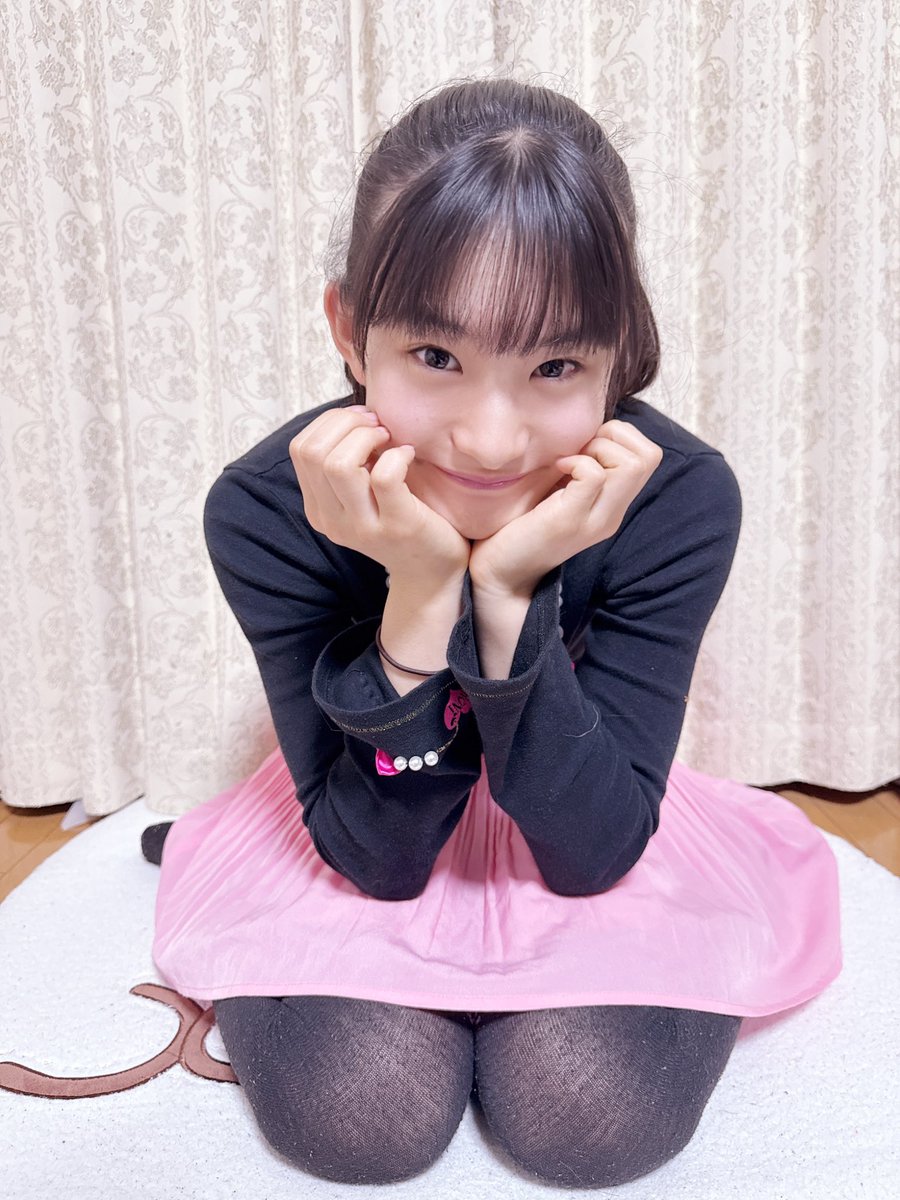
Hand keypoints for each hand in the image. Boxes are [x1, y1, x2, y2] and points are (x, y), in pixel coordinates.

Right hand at [289, 406, 470, 583]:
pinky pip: (384, 476)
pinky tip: (409, 456)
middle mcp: (332, 521)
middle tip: (377, 426)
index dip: (330, 422)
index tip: (361, 421)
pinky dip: (397, 455)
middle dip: (347, 423)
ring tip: (389, 439)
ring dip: (367, 437)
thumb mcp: (362, 494)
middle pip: (314, 453)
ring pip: (339, 464)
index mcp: (318, 509)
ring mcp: (362, 527)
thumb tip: (353, 414)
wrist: (432, 571)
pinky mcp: (397, 526)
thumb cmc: (402, 519)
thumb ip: (347, 462)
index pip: (301, 449)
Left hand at [468, 419, 663, 595]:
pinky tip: (556, 470)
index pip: (649, 456)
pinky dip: (576, 462)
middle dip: (613, 437)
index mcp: (613, 507)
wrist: (500, 575)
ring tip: (569, 461)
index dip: (620, 437)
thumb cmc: (521, 527)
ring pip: (632, 464)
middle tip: (580, 450)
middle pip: (649, 457)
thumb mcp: (561, 493)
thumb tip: (584, 430)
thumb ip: (580, 470)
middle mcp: (613, 514)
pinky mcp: (571, 520)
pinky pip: (595, 475)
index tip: (585, 445)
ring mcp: (595, 520)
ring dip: (598, 448)